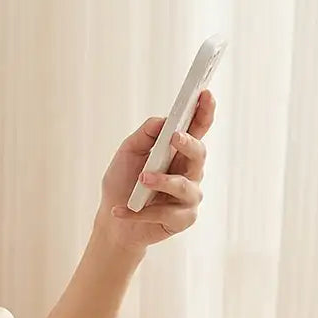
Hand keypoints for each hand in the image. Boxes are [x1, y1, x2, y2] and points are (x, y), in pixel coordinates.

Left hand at [96, 89, 216, 252]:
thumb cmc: (122, 185)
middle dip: (188, 144)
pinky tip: (122, 210)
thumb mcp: (127, 155)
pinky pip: (166, 213)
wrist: (113, 222)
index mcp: (179, 152)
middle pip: (199, 154)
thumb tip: (163, 120)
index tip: (205, 94)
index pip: (197, 129)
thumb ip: (145, 136)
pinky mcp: (182, 219)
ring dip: (162, 181)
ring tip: (141, 180)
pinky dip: (141, 212)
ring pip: (184, 186)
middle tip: (174, 137)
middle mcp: (189, 172)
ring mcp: (188, 197)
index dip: (204, 112)